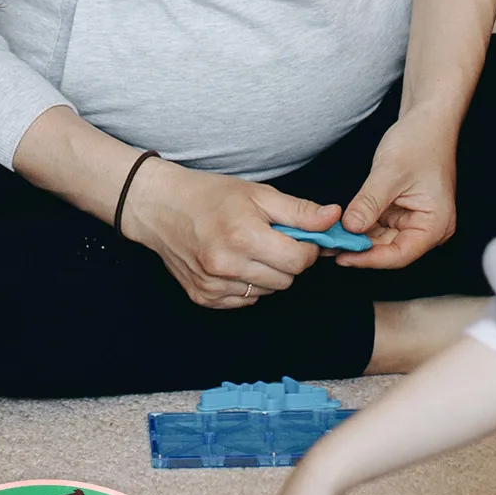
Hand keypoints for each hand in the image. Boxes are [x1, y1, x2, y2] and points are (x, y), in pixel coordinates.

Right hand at [120, 160, 347, 308]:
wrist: (160, 208)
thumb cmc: (210, 196)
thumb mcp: (258, 194)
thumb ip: (300, 211)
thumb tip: (335, 219)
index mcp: (243, 236)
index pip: (298, 261)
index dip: (306, 249)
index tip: (297, 237)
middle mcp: (226, 265)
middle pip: (286, 280)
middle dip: (287, 261)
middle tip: (270, 240)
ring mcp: (213, 285)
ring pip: (267, 292)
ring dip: (267, 274)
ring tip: (248, 249)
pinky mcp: (203, 297)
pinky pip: (244, 300)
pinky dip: (247, 285)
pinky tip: (233, 262)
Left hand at [336, 109, 459, 270]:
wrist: (427, 121)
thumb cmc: (419, 141)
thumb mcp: (389, 173)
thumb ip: (369, 203)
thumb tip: (349, 228)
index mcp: (435, 224)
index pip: (399, 255)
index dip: (369, 259)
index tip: (343, 256)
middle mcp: (427, 228)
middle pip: (389, 251)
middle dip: (359, 249)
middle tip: (328, 246)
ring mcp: (413, 221)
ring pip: (380, 241)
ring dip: (356, 239)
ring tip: (328, 237)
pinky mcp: (401, 214)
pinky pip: (377, 227)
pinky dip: (359, 226)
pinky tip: (338, 226)